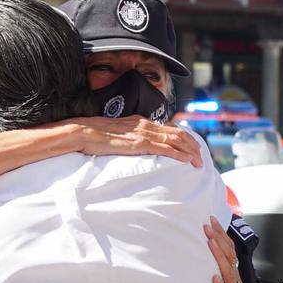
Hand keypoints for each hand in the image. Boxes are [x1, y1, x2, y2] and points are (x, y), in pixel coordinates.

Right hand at [63, 117, 202, 167]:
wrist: (82, 132)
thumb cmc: (93, 136)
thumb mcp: (115, 134)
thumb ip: (128, 137)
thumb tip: (134, 146)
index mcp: (140, 121)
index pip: (168, 128)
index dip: (184, 138)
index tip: (192, 147)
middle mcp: (145, 124)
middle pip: (177, 132)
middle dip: (192, 145)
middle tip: (201, 157)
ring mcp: (143, 133)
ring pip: (175, 140)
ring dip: (190, 151)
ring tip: (199, 161)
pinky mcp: (139, 143)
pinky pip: (164, 148)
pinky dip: (179, 154)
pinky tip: (187, 160)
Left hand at [205, 219, 251, 282]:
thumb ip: (217, 271)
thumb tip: (205, 254)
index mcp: (233, 274)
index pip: (229, 249)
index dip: (221, 234)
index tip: (211, 220)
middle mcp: (236, 281)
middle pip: (229, 256)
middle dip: (218, 239)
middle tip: (206, 226)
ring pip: (229, 272)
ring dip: (219, 257)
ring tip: (210, 244)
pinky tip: (214, 279)